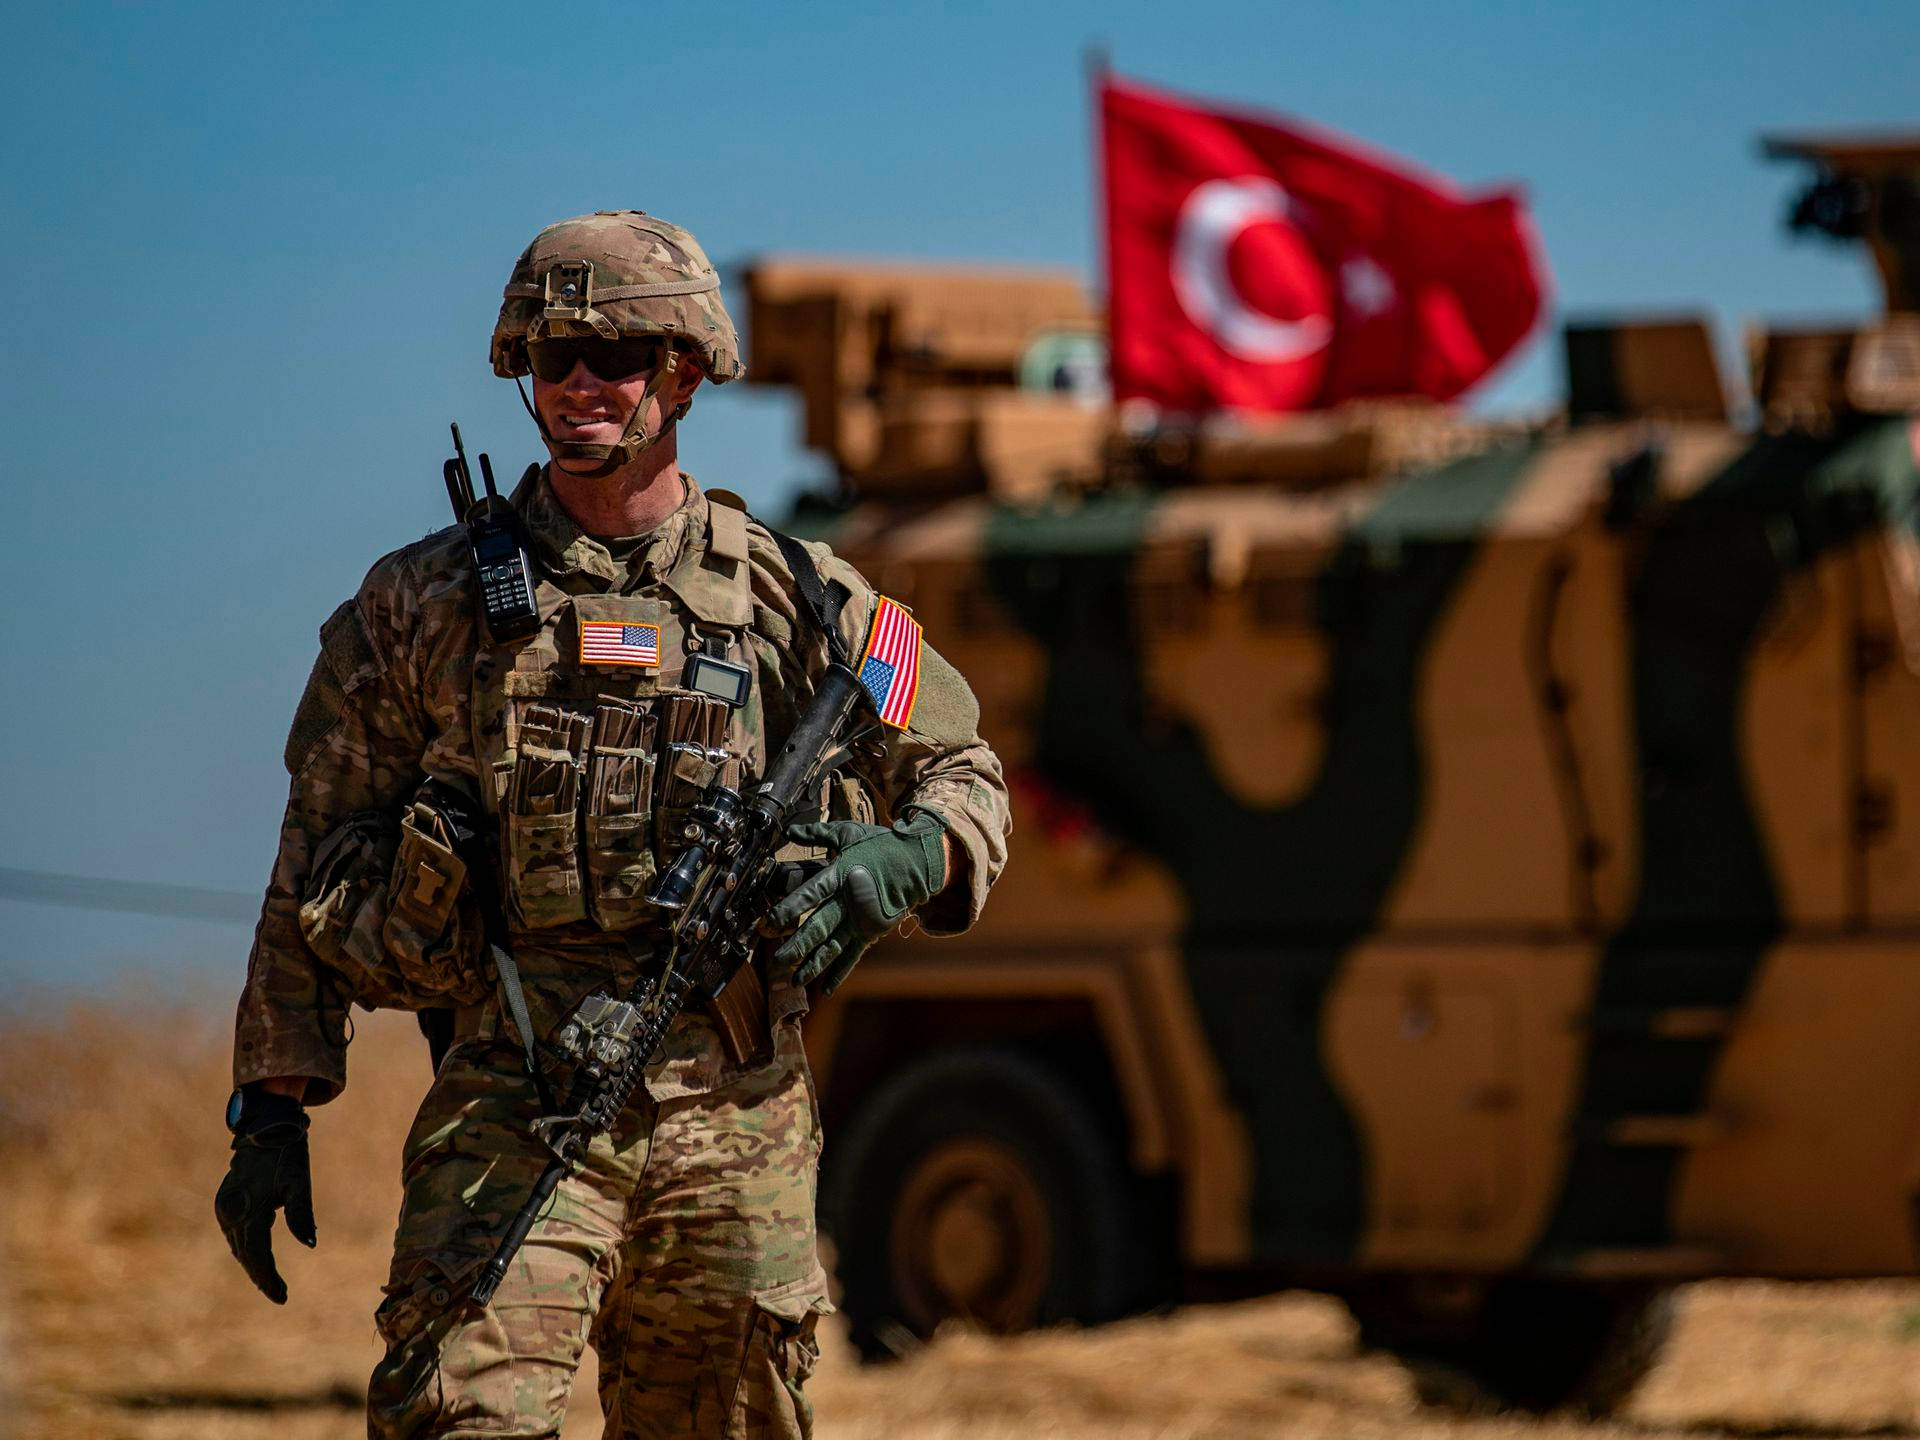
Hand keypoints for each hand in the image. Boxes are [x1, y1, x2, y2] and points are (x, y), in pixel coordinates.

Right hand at [214, 1093, 315, 1304]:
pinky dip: (245, 1248)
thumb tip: (310, 1244)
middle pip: (246, 1255)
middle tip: (280, 1295)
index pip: (258, 1255)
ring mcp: (225, 1207)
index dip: (269, 1279)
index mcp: (249, 1209)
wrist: (267, 1127)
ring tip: (270, 1282)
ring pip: (238, 1246)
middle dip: (262, 1276)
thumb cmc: (288, 1155)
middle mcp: (231, 1212)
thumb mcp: (300, 1183)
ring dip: (252, 1264)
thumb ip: (302, 1215)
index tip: (282, 1297)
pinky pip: (234, 1234)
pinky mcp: (225, 1202)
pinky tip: (257, 1258)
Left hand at [771, 812, 947, 994]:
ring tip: (795, 980)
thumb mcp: (848, 833)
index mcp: (841, 875)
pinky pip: (853, 955)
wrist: (917, 862)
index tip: (771, 921)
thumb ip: (818, 834)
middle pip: (819, 927)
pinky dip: (840, 972)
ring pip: (834, 946)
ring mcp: (861, 919)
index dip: (791, 908)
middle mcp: (849, 901)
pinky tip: (826, 989)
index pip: (811, 894)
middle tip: (776, 960)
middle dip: (797, 945)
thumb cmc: (880, 845)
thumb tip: (790, 829)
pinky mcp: (871, 931)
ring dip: (813, 964)